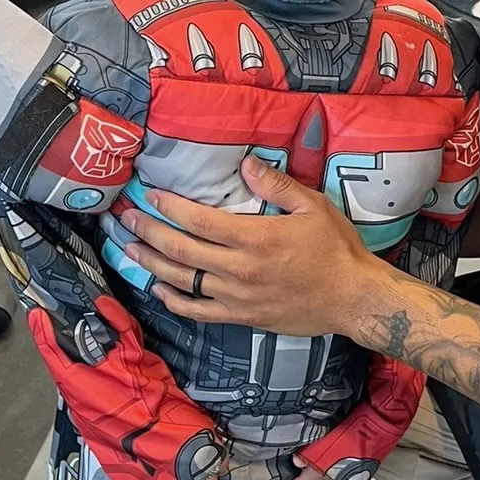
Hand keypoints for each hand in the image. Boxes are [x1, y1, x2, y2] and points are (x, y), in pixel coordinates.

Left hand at [116, 154, 386, 337]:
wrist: (354, 299)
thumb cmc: (336, 249)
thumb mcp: (313, 206)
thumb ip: (276, 184)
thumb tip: (245, 163)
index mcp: (255, 237)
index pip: (199, 220)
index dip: (169, 207)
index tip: (150, 196)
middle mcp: (239, 269)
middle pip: (181, 250)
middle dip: (148, 232)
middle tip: (125, 219)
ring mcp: (237, 296)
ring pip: (182, 280)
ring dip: (151, 264)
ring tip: (130, 248)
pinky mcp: (242, 317)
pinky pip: (198, 311)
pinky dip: (174, 301)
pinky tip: (159, 289)